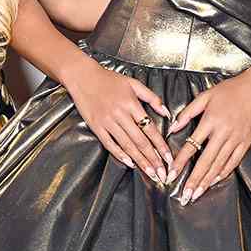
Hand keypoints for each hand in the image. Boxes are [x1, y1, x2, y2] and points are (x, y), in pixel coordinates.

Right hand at [61, 59, 172, 182]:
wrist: (82, 76)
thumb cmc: (108, 79)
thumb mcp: (133, 83)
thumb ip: (152, 97)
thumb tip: (166, 113)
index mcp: (131, 104)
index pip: (150, 129)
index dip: (160, 145)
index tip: (168, 158)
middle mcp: (120, 114)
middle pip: (140, 141)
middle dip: (153, 159)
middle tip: (162, 173)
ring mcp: (107, 122)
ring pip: (127, 145)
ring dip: (140, 161)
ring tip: (149, 173)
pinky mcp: (96, 126)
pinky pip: (109, 143)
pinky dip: (119, 154)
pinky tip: (129, 163)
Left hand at [168, 68, 250, 201]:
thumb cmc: (230, 90)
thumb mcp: (205, 96)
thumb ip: (187, 113)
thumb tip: (173, 127)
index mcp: (210, 121)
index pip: (191, 145)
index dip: (180, 162)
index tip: (171, 173)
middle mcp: (223, 132)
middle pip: (205, 161)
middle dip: (194, 180)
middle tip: (185, 195)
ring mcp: (236, 139)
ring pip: (219, 165)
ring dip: (207, 181)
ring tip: (198, 193)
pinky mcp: (246, 142)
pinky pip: (234, 161)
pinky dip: (224, 173)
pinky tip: (215, 181)